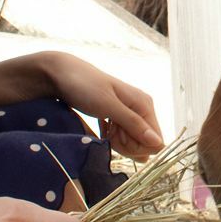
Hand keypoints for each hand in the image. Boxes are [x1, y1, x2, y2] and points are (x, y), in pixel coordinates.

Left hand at [40, 53, 164, 160]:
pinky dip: (111, 137)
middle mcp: (141, 108)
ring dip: (117, 141)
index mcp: (144, 104)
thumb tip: (160, 144)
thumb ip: (134, 125)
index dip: (137, 147)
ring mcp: (129, 112)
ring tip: (104, 128)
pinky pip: (121, 136)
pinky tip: (102, 129)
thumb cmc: (84, 86)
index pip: (155, 141)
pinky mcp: (117, 116)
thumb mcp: (108, 106)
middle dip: (125, 145)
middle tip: (108, 131)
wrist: (61, 74)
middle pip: (143, 143)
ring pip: (131, 142)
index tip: (118, 139)